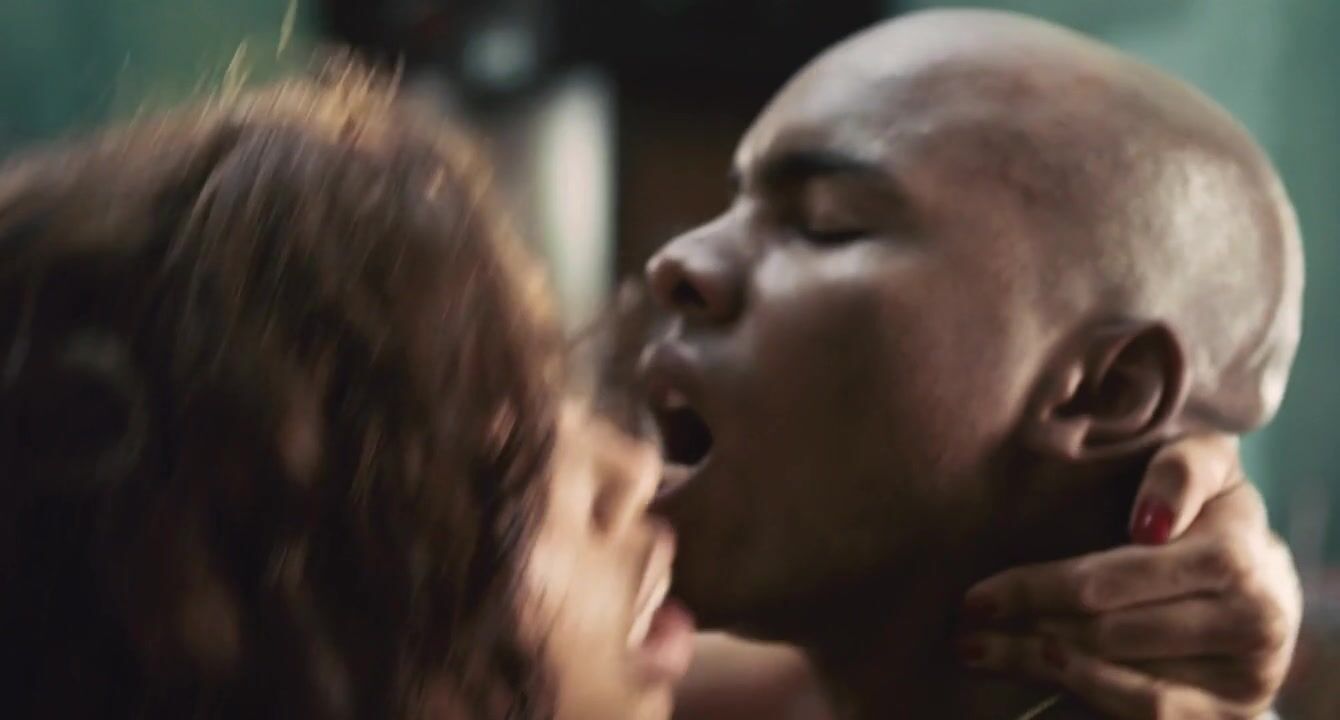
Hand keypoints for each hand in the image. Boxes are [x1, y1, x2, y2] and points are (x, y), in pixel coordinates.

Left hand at [959, 434, 1301, 718]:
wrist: (1268, 582)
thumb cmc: (1212, 512)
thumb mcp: (1207, 467)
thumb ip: (1181, 471)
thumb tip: (1149, 522)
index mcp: (1231, 557)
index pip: (1105, 581)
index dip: (1032, 590)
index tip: (975, 596)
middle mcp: (1248, 621)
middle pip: (1103, 632)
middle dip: (1024, 626)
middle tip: (968, 622)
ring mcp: (1244, 676)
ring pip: (1117, 678)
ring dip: (1037, 664)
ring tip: (981, 649)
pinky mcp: (1235, 712)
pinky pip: (1151, 712)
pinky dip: (1091, 695)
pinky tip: (1044, 674)